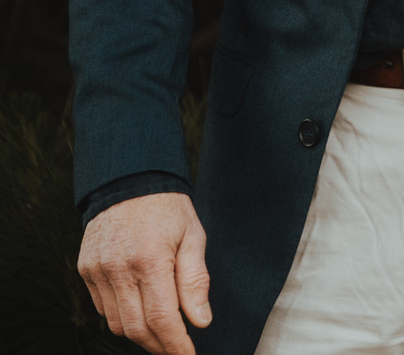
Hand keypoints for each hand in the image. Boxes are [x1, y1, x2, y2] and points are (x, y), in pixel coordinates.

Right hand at [78, 192, 210, 354]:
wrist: (129, 182)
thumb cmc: (168, 209)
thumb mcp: (194, 236)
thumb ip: (195, 280)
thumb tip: (201, 320)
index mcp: (150, 260)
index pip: (162, 318)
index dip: (175, 343)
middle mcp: (118, 269)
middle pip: (136, 327)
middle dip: (159, 346)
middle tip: (177, 350)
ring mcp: (97, 271)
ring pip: (117, 323)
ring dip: (140, 334)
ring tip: (162, 334)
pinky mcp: (85, 270)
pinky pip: (102, 308)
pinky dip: (122, 317)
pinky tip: (140, 311)